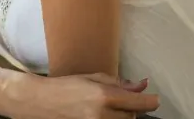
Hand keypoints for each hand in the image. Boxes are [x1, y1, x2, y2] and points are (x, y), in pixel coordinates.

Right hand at [11, 73, 159, 118]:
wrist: (40, 102)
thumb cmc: (64, 86)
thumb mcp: (91, 78)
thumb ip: (118, 83)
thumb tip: (141, 86)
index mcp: (105, 96)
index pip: (142, 103)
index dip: (151, 100)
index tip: (153, 99)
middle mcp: (104, 114)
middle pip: (133, 115)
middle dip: (129, 107)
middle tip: (114, 99)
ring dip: (120, 116)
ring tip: (104, 108)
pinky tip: (100, 114)